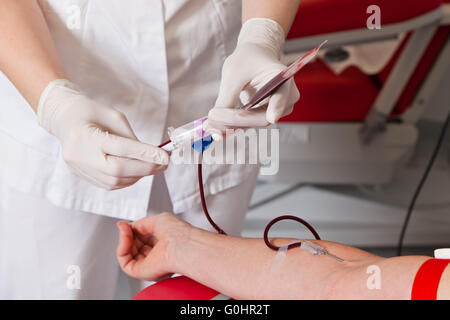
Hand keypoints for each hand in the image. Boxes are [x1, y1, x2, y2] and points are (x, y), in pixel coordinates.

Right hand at [37, 80, 168, 189]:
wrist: (64, 119)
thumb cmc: (92, 113)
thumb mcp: (114, 117)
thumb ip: (131, 138)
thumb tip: (151, 157)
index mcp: (85, 135)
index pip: (120, 148)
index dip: (145, 154)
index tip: (165, 157)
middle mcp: (79, 155)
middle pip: (118, 170)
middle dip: (145, 168)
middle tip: (163, 164)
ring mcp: (78, 168)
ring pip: (115, 182)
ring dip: (138, 176)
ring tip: (152, 166)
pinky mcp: (80, 175)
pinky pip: (109, 185)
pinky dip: (127, 180)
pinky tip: (137, 171)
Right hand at [116, 212, 191, 280]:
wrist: (182, 245)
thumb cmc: (178, 233)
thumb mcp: (157, 220)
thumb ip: (139, 224)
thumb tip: (124, 226)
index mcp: (164, 245)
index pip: (144, 238)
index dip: (134, 230)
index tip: (128, 224)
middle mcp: (157, 256)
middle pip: (134, 246)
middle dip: (128, 234)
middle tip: (125, 227)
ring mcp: (150, 265)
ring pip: (128, 254)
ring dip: (124, 240)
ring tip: (126, 231)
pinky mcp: (141, 273)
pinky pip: (125, 262)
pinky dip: (122, 249)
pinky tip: (125, 239)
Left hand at [208, 18, 299, 137]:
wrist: (254, 56)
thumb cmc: (246, 59)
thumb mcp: (233, 74)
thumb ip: (227, 98)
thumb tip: (214, 123)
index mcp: (283, 78)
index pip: (281, 97)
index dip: (276, 107)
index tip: (272, 117)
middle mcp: (286, 97)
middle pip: (263, 117)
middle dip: (235, 120)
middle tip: (211, 121)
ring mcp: (278, 109)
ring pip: (253, 123)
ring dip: (231, 125)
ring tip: (209, 124)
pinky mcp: (266, 115)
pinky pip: (249, 123)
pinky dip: (232, 125)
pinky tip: (216, 127)